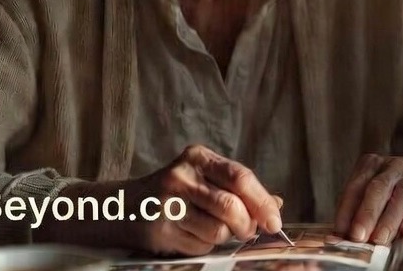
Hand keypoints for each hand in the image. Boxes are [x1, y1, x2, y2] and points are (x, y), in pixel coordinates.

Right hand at [119, 144, 283, 255]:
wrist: (124, 206)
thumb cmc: (176, 192)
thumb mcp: (205, 177)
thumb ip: (239, 188)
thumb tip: (277, 204)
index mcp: (198, 157)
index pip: (240, 177)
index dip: (262, 202)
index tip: (275, 221)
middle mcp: (182, 176)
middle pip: (231, 206)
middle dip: (246, 225)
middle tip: (248, 231)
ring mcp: (168, 203)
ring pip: (218, 230)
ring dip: (224, 237)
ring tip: (213, 229)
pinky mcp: (160, 229)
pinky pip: (200, 246)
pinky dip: (205, 246)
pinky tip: (192, 234)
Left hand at [333, 154, 402, 244]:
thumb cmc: (391, 195)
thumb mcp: (371, 198)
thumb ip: (354, 216)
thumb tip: (335, 239)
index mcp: (372, 164)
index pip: (356, 186)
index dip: (346, 209)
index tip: (341, 232)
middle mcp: (394, 166)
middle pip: (378, 187)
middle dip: (367, 213)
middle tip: (358, 236)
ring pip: (402, 195)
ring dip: (389, 219)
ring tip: (380, 239)